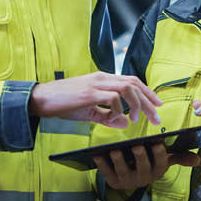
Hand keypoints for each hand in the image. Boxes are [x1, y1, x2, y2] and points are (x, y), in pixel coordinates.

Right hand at [28, 72, 161, 128]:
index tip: (158, 105)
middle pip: (134, 84)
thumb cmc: (64, 104)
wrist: (42, 99)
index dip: (147, 92)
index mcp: (104, 79)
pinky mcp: (89, 93)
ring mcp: (96, 84)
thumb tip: (126, 123)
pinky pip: (112, 98)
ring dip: (136, 104)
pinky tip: (115, 118)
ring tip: (137, 119)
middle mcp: (102, 78)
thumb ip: (108, 117)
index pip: (132, 81)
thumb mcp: (90, 112)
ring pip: (127, 88)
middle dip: (149, 100)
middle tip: (157, 116)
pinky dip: (118, 109)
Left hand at [94, 142, 200, 189]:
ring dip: (119, 160)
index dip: (159, 153)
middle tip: (136, 145)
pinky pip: (107, 173)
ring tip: (114, 150)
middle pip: (143, 166)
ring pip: (124, 170)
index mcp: (157, 170)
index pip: (161, 161)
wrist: (132, 180)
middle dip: (140, 156)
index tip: (157, 143)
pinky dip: (101, 164)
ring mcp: (128, 181)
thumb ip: (181, 158)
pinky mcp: (114, 182)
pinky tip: (96, 154)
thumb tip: (199, 160)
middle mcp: (144, 178)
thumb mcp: (165, 160)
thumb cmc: (150, 163)